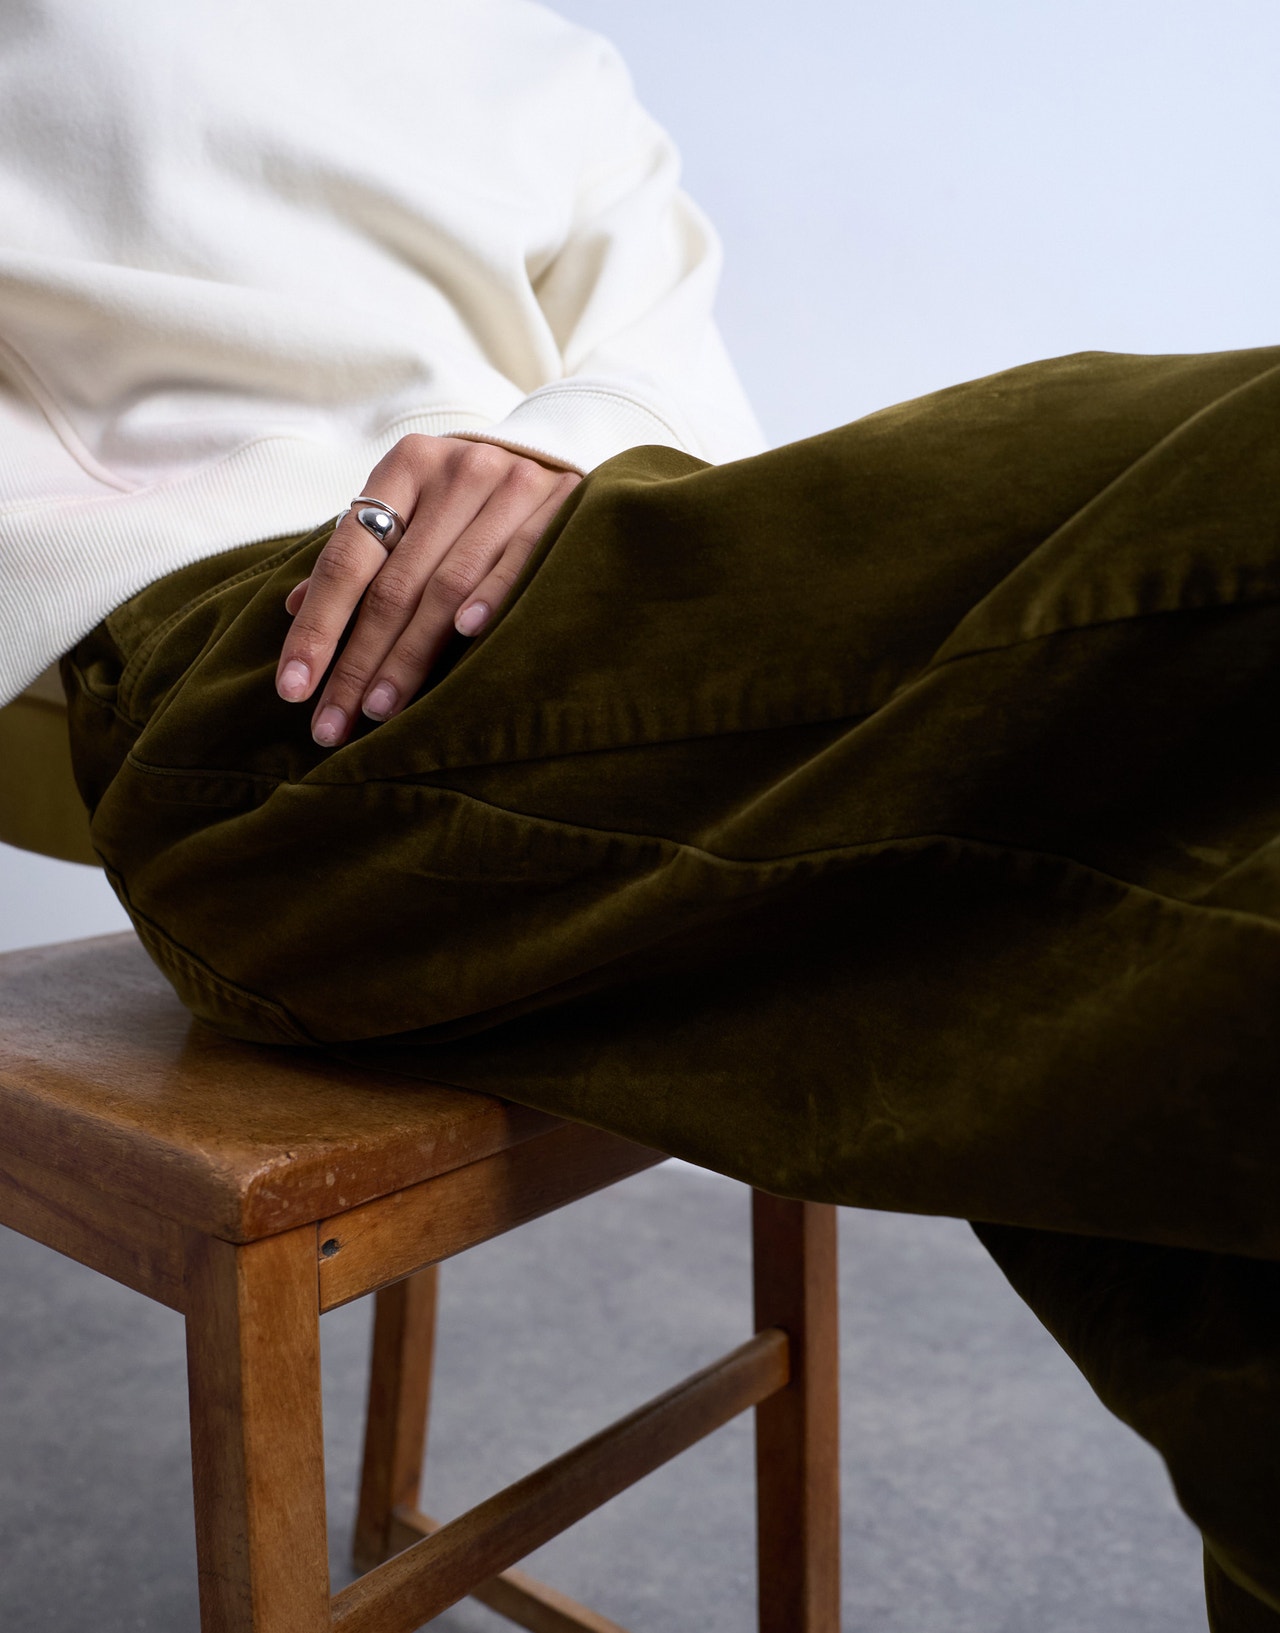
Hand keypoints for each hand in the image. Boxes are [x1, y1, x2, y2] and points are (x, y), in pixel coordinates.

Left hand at [275, 435, 580, 746]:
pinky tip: (465, 638)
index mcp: (406, 466)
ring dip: (409, 655)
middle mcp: (456, 470)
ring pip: (447, 585)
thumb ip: (362, 554)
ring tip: (380, 709)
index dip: (316, 627)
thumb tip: (292, 606)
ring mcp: (511, 486)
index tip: (291, 690)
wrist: (559, 455)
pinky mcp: (561, 505)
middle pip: (393, 584)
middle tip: (332, 724)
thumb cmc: (471, 500)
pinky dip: (491, 597)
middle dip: (356, 662)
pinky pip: (519, 561)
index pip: (347, 559)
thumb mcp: (414, 510)